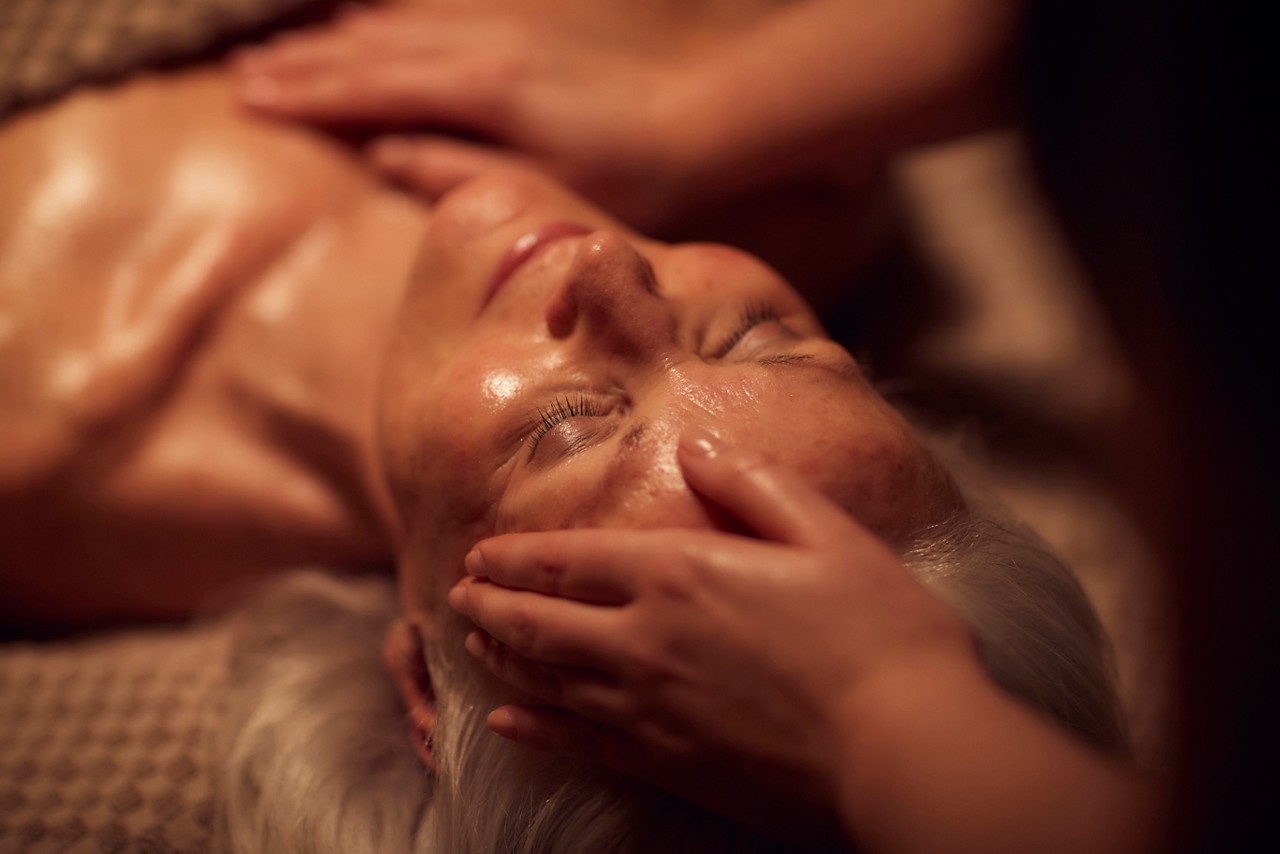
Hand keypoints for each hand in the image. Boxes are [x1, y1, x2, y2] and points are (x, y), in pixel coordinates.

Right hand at [233, 7, 702, 227]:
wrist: (700, 123)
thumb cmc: (628, 174)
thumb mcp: (541, 188)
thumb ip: (457, 171)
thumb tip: (381, 157)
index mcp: (478, 90)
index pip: (371, 87)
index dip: (307, 95)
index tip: (250, 102)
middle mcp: (480, 48)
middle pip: (372, 50)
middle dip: (304, 64)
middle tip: (242, 77)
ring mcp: (501, 33)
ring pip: (397, 28)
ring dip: (336, 40)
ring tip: (284, 49)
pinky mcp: (522, 35)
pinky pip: (433, 16)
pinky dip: (389, 22)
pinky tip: (370, 23)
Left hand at [447, 430, 978, 835]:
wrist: (905, 749)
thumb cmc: (880, 634)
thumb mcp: (827, 533)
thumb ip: (753, 487)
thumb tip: (696, 448)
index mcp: (680, 574)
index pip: (570, 560)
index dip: (516, 557)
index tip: (479, 553)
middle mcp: (645, 640)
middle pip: (540, 622)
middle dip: (490, 606)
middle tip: (456, 596)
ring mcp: (648, 710)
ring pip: (546, 681)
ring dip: (501, 659)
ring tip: (470, 645)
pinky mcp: (665, 765)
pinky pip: (576, 744)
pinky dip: (532, 728)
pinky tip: (504, 722)